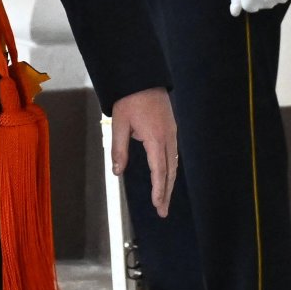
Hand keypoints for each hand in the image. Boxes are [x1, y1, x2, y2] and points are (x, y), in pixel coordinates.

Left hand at [110, 87, 177, 217]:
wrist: (143, 78)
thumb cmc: (130, 100)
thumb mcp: (119, 124)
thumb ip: (119, 149)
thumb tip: (117, 172)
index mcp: (156, 138)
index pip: (159, 170)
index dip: (159, 189)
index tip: (157, 204)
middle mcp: (168, 137)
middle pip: (170, 171)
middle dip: (166, 192)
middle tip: (162, 211)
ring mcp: (172, 133)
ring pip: (173, 163)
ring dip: (169, 183)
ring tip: (164, 200)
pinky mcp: (171, 129)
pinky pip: (173, 154)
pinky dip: (170, 170)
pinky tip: (166, 178)